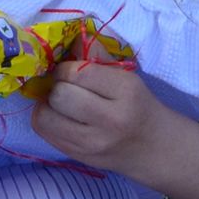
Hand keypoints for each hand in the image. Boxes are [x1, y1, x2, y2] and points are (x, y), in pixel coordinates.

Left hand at [30, 59, 167, 176]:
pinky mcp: (79, 157)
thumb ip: (97, 58)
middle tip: (63, 88)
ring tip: (58, 103)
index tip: (69, 71)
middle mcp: (110, 119)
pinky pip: (46, 135)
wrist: (153, 147)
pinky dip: (46, 121)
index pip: (78, 72)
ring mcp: (93, 143)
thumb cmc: (138, 106)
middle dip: (56, 87)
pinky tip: (59, 117)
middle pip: (59, 96)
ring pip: (45, 118)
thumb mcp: (127, 77)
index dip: (65, 68)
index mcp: (126, 92)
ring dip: (46, 106)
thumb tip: (68, 42)